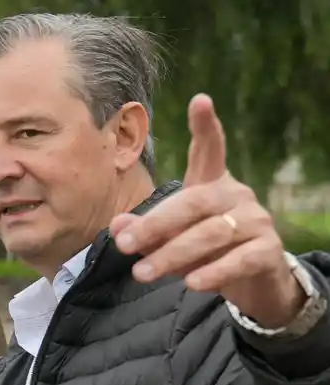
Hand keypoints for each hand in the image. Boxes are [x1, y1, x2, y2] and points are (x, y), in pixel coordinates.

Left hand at [111, 94, 304, 327]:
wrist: (255, 283)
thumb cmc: (206, 251)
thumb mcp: (172, 239)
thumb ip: (147, 230)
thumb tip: (117, 226)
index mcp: (213, 184)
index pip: (211, 151)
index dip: (206, 127)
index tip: (200, 100)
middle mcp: (237, 196)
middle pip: (193, 203)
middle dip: (154, 224)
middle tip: (122, 244)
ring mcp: (256, 221)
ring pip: (211, 234)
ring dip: (172, 254)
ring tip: (141, 273)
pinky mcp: (268, 251)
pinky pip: (239, 260)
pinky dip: (213, 271)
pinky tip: (191, 283)